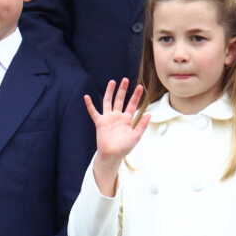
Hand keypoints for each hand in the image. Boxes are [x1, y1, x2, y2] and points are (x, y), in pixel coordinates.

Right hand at [84, 78, 150, 195]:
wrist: (112, 155)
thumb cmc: (124, 147)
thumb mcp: (136, 136)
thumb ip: (142, 125)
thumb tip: (149, 114)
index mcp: (126, 119)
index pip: (132, 104)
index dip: (136, 96)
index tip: (140, 87)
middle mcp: (117, 116)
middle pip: (120, 100)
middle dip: (123, 90)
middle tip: (125, 80)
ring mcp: (108, 118)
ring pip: (108, 102)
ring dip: (109, 92)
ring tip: (112, 82)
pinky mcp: (100, 122)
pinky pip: (93, 112)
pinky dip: (90, 105)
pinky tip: (86, 97)